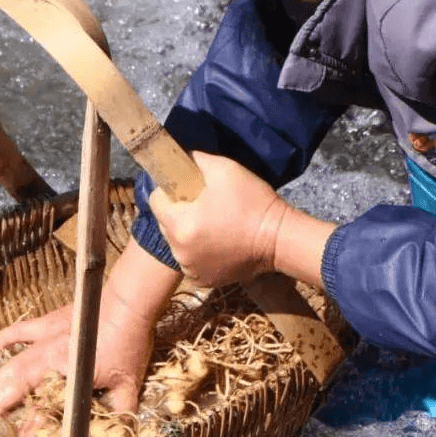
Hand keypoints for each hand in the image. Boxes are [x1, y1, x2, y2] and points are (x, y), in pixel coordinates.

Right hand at [0, 241, 180, 436]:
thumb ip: (120, 409)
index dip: (33, 427)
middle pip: (16, 388)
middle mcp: (49, 361)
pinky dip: (2, 339)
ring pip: (12, 365)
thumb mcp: (128, 383)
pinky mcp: (47, 323)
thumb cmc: (127, 342)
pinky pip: (19, 332)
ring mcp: (45, 341)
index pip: (44, 409)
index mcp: (66, 378)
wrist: (126, 304)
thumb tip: (119, 433)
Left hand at [149, 151, 288, 287]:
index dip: (167, 191)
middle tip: (200, 204)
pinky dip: (197, 252)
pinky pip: (189, 261)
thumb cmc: (252, 202)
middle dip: (177, 212)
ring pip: (176, 244)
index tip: (184, 188)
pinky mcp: (203, 280)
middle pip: (164, 224)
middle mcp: (179, 251)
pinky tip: (215, 242)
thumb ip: (196, 159)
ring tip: (209, 224)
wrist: (279, 239)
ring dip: (186, 233)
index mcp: (180, 224)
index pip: (155, 202)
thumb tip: (182, 156)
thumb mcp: (225, 169)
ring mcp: (190, 268)